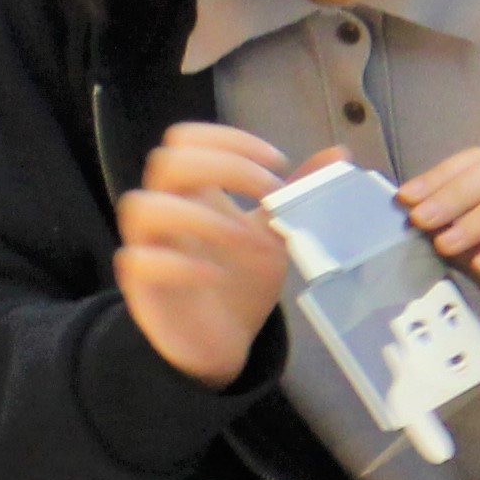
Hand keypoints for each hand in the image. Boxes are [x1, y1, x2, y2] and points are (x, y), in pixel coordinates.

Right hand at [111, 121, 298, 388]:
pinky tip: (216, 275)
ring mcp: (149, 247)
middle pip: (166, 161)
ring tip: (245, 237)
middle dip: (223, 167)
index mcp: (192, 190)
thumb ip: (297, 194)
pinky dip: (180, 264)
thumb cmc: (241, 280)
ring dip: (200, 215)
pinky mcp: (143, 287)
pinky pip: (141, 261)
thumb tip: (338, 154)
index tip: (278, 163)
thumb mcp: (276, 234)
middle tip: (269, 194)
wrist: (223, 342)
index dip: (229, 139)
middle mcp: (165, 210)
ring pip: (143, 206)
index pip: (187, 137)